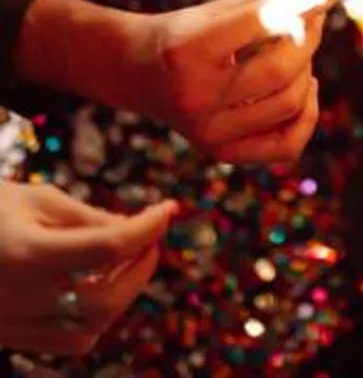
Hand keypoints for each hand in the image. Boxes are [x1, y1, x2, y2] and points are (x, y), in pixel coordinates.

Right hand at [0, 182, 174, 354]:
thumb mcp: (35, 198)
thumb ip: (87, 217)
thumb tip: (133, 229)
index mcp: (27, 253)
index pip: (109, 246)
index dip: (147, 227)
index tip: (169, 208)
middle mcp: (20, 297)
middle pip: (105, 298)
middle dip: (142, 266)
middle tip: (153, 235)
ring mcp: (13, 325)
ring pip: (92, 326)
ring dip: (125, 291)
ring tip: (132, 255)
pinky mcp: (11, 338)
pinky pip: (71, 341)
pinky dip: (99, 316)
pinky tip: (103, 284)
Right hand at [119, 0, 329, 162]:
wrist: (136, 73)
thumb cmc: (185, 32)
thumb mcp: (220, 8)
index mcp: (188, 49)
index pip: (262, 22)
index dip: (300, 5)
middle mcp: (195, 95)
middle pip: (280, 68)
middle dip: (309, 39)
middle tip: (312, 22)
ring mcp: (208, 131)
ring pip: (289, 103)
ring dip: (307, 71)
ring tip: (296, 54)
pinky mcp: (222, 152)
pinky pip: (287, 146)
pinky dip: (306, 115)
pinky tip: (302, 88)